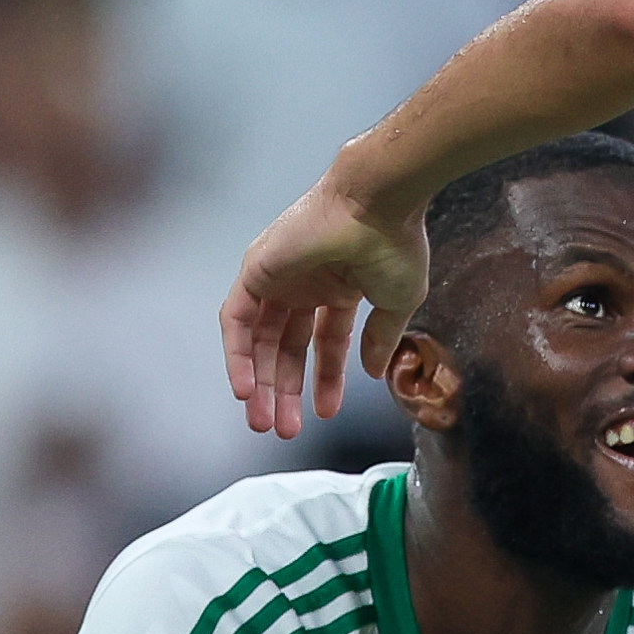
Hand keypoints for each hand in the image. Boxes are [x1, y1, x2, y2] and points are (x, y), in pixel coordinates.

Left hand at [225, 177, 429, 437]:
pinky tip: (245, 390)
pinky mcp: (255, 272)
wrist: (377, 204)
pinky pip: (236, 322)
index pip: (324, 342)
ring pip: (257, 340)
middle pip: (285, 347)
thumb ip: (380, 338)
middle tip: (284, 429)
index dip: (325, 379)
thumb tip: (373, 373)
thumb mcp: (397, 302)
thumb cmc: (396, 245)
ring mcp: (277, 278)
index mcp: (338, 287)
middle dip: (285, 390)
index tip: (325, 413)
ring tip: (264, 422)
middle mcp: (303, 284)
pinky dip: (237, 356)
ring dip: (260, 383)